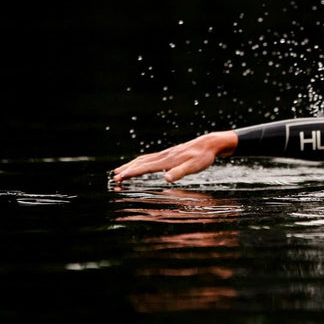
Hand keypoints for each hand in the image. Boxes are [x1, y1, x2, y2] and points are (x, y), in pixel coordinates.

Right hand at [111, 131, 238, 183]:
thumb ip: (180, 173)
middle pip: (140, 163)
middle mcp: (163, 156)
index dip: (132, 173)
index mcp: (167, 161)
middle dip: (126, 170)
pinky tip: (138, 165)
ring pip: (143, 159)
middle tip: (115, 178)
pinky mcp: (168, 154)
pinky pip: (149, 158)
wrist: (209, 144)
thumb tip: (167, 179)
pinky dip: (139, 162)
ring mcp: (165, 154)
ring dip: (130, 165)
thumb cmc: (202, 157)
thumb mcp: (193, 167)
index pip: (145, 167)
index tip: (120, 178)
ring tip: (120, 171)